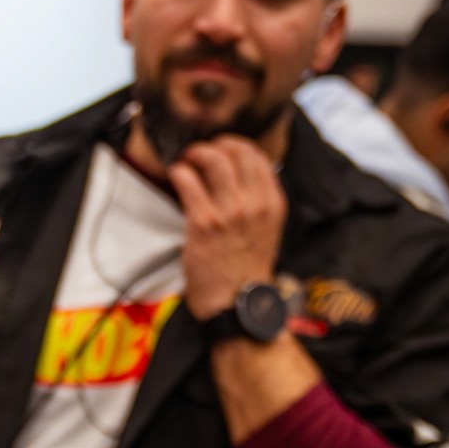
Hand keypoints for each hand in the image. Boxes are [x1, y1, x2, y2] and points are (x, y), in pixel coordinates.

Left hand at [169, 135, 286, 320]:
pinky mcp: (204, 223)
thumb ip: (258, 202)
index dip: (236, 144)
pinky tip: (175, 174)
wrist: (236, 303)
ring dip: (194, 153)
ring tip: (185, 159)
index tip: (221, 147)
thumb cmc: (245, 269)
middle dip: (214, 145)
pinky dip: (178, 171)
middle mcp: (255, 204)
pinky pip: (188, 181)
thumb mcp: (266, 230)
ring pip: (213, 160)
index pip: (258, 156)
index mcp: (273, 203)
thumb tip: (238, 174)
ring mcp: (230, 212)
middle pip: (236, 151)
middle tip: (199, 152)